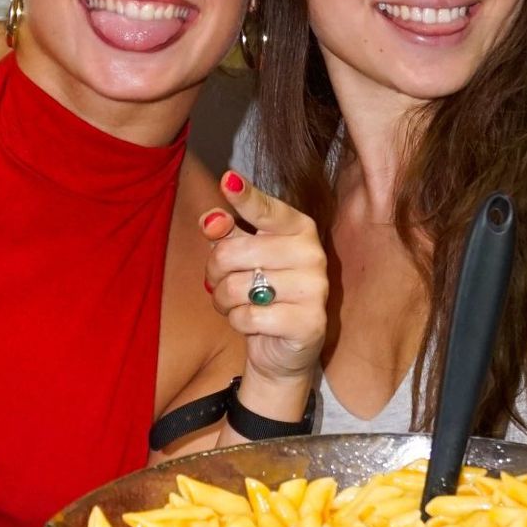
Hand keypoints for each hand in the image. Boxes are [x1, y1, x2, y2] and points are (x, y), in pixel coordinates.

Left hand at [200, 170, 328, 404]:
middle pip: (234, 252)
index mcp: (298, 228)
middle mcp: (312, 253)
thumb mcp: (240, 257)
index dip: (245, 197)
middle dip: (215, 271)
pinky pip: (248, 316)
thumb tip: (211, 220)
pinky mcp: (309, 322)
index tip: (227, 180)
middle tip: (218, 282)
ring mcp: (315, 288)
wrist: (283, 346)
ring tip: (236, 304)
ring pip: (238, 287)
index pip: (266, 210)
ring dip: (223, 300)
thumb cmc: (260, 291)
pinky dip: (238, 321)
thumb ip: (226, 233)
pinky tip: (252, 323)